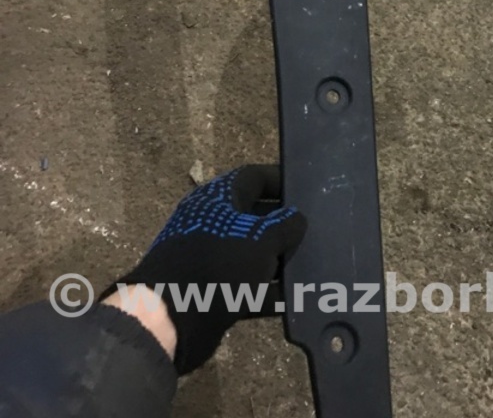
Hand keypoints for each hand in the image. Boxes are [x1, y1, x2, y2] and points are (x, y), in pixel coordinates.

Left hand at [102, 165, 305, 373]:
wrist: (170, 320)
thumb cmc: (218, 264)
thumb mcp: (261, 239)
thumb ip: (285, 225)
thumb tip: (297, 217)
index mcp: (218, 199)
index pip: (254, 177)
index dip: (281, 180)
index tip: (307, 189)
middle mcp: (213, 222)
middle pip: (257, 215)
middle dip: (286, 224)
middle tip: (318, 230)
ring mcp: (213, 258)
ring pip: (255, 252)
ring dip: (281, 260)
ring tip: (313, 264)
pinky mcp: (214, 289)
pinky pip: (250, 284)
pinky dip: (271, 291)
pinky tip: (297, 297)